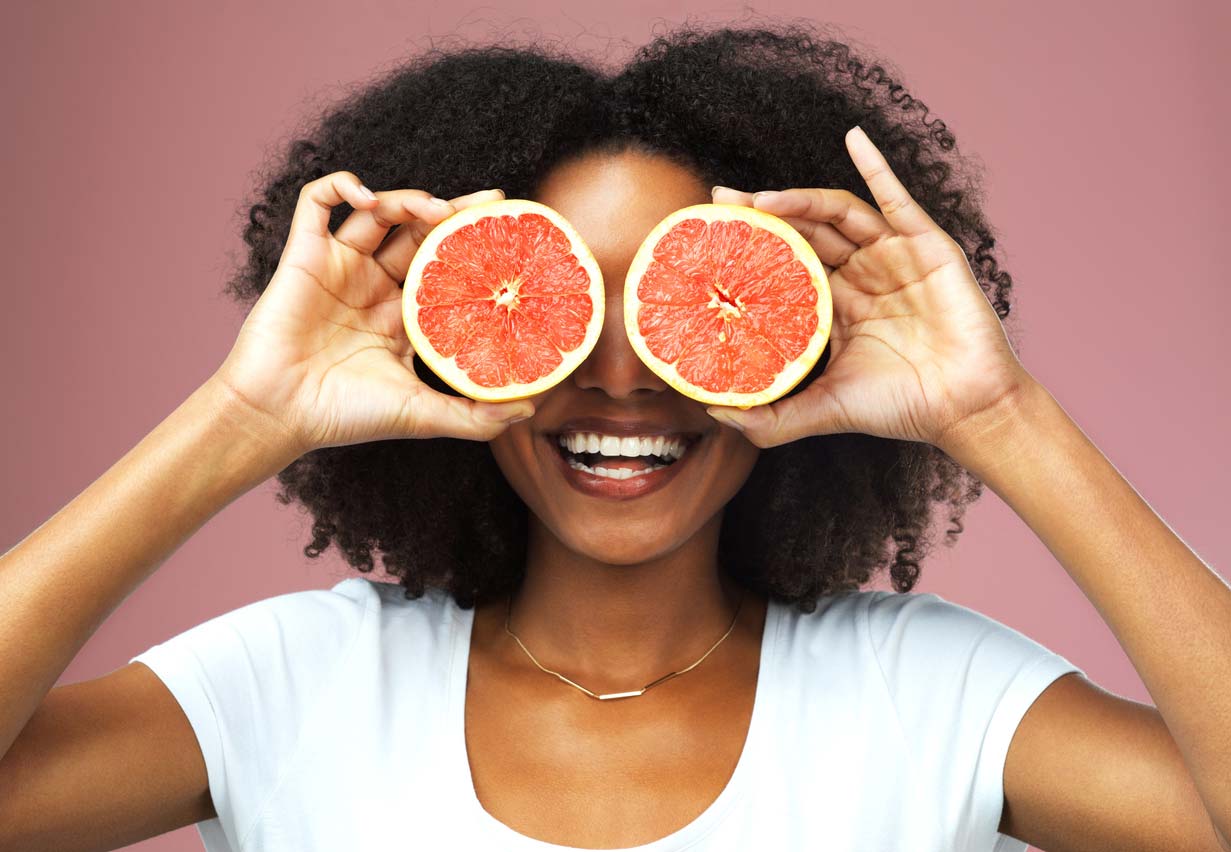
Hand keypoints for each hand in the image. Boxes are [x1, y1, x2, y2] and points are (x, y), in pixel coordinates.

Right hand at [212, 172, 534, 456]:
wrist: (280, 412)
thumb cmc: (345, 416)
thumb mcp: (423, 416)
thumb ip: (476, 416)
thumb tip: (530, 410)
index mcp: (401, 317)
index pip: (445, 268)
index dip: (472, 247)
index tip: (508, 231)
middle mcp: (372, 287)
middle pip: (418, 233)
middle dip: (452, 214)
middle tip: (488, 204)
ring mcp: (338, 267)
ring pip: (378, 212)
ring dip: (408, 199)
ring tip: (434, 209)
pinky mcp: (303, 255)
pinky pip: (317, 201)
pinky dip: (341, 185)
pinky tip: (367, 195)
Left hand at [705, 126, 1032, 450]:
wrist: (964, 408)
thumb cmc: (899, 408)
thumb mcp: (823, 411)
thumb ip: (770, 420)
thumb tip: (715, 415)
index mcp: (837, 308)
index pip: (786, 265)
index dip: (753, 249)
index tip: (711, 237)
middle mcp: (862, 276)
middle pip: (804, 233)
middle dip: (764, 215)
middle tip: (722, 203)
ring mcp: (894, 258)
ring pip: (838, 215)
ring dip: (799, 200)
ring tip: (760, 197)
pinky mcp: (927, 246)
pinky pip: (897, 198)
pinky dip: (877, 165)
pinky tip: (853, 138)